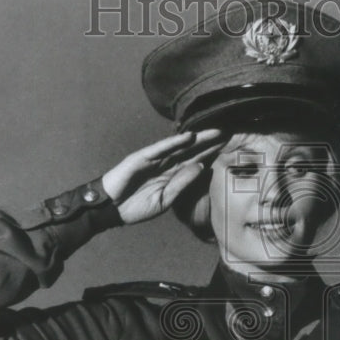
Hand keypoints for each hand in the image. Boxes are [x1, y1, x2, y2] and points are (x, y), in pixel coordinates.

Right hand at [101, 129, 224, 224]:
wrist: (109, 209)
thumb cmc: (135, 206)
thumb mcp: (165, 199)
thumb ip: (182, 184)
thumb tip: (201, 167)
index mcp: (171, 174)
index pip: (195, 161)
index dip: (212, 154)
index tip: (229, 147)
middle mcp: (165, 164)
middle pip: (191, 150)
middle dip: (210, 142)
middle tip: (230, 132)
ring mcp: (153, 159)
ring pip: (179, 146)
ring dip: (198, 138)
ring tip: (216, 130)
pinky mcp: (140, 158)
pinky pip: (160, 149)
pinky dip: (174, 142)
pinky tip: (189, 136)